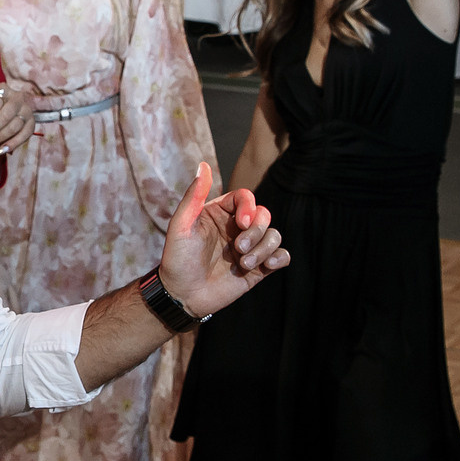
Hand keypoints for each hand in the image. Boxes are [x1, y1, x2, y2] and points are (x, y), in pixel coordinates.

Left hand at [157, 165, 288, 317]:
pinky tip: (267, 266)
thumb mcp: (181, 226)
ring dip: (264, 249)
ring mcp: (248, 248)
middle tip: (238, 249)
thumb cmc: (177, 259)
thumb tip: (204, 165)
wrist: (182, 295)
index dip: (249, 207)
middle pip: (263, 215)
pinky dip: (280, 258)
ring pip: (274, 235)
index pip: (245, 197)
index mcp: (220, 214)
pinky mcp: (258, 268)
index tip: (242, 223)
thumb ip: (193, 197)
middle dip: (256, 231)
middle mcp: (236, 228)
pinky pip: (282, 256)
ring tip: (244, 264)